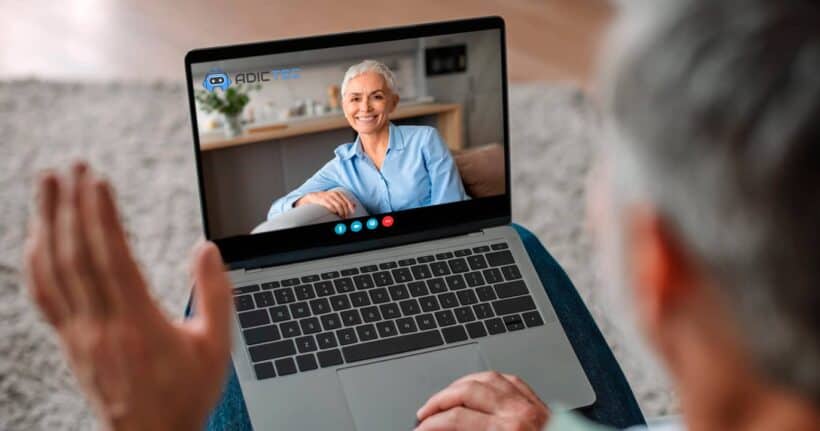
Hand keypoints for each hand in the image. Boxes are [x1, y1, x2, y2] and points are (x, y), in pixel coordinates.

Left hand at [23, 162, 232, 430]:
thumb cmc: (186, 395)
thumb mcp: (217, 348)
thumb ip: (216, 295)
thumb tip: (207, 249)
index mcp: (139, 323)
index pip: (111, 258)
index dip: (101, 216)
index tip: (97, 181)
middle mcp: (101, 325)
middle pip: (76, 255)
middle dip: (71, 206)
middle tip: (72, 168)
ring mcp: (79, 334)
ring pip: (53, 271)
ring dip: (47, 223)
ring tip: (48, 186)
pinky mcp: (70, 341)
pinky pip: (44, 296)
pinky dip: (36, 260)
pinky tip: (37, 236)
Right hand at [294, 190, 355, 217]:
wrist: (313, 197)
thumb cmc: (326, 199)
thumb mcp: (336, 199)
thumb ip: (344, 201)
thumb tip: (355, 205)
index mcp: (339, 193)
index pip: (347, 201)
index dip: (350, 208)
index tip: (351, 214)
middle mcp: (334, 194)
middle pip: (343, 204)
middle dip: (345, 212)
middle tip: (345, 217)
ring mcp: (329, 197)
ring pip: (338, 206)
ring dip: (341, 213)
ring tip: (341, 217)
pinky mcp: (323, 200)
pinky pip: (331, 206)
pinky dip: (334, 211)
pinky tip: (335, 213)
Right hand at [415, 371, 550, 430]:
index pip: (454, 420)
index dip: (430, 426)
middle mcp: (517, 413)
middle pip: (465, 392)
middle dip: (438, 402)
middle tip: (425, 415)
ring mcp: (529, 404)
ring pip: (484, 379)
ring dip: (459, 385)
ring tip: (444, 398)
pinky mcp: (539, 403)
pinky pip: (508, 380)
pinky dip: (487, 380)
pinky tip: (477, 386)